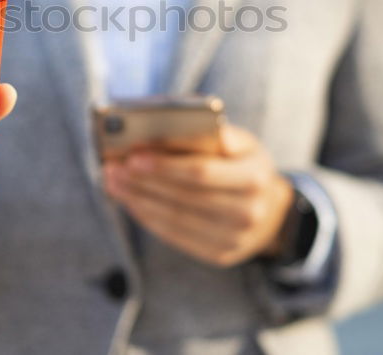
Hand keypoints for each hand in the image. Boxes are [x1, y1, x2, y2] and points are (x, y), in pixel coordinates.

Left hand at [103, 125, 292, 267]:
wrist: (270, 211)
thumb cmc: (243, 165)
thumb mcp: (243, 143)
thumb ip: (218, 134)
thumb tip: (185, 127)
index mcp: (255, 176)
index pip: (202, 172)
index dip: (165, 165)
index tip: (132, 155)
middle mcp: (248, 211)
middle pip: (184, 197)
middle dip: (143, 182)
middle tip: (112, 168)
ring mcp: (235, 238)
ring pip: (175, 219)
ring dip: (137, 200)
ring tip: (113, 182)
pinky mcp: (220, 255)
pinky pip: (175, 236)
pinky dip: (148, 217)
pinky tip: (130, 201)